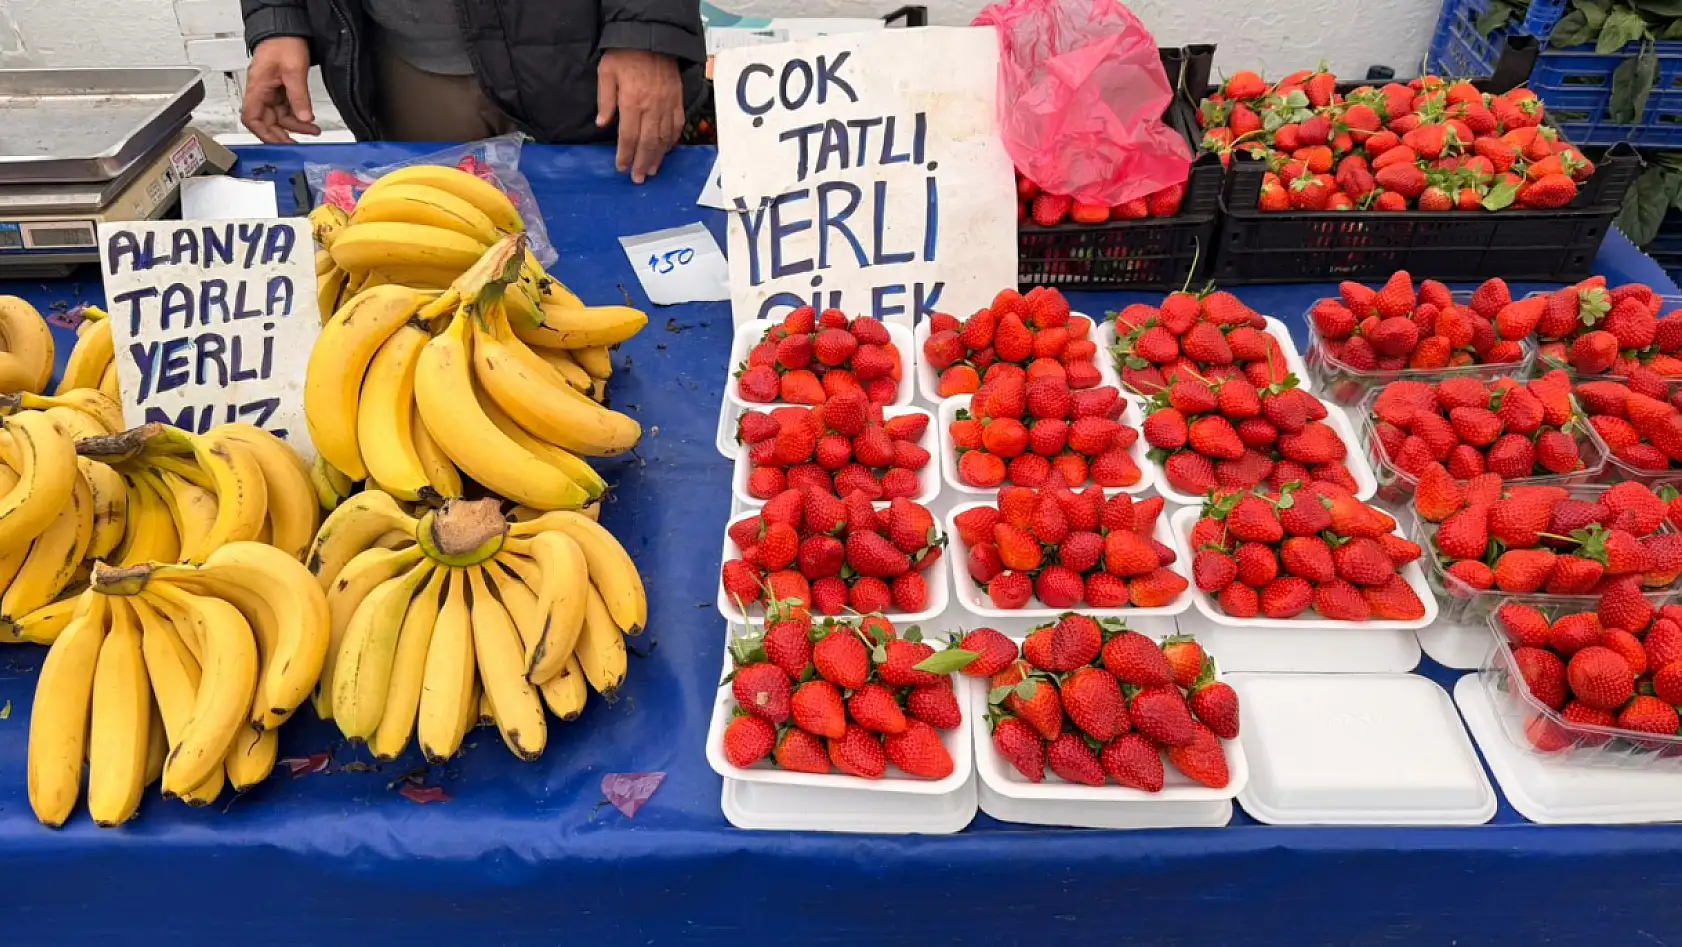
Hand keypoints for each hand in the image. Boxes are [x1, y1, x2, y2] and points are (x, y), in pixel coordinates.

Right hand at [241, 37, 319, 143]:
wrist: (287, 29)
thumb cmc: (283, 42)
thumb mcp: (293, 71)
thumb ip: (298, 97)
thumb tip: (303, 119)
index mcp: (257, 87)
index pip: (252, 118)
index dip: (262, 134)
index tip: (278, 143)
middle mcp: (261, 91)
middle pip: (267, 121)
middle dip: (283, 134)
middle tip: (298, 144)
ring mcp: (271, 91)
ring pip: (280, 117)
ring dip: (296, 126)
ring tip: (313, 130)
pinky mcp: (281, 89)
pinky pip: (287, 108)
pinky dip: (298, 116)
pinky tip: (310, 120)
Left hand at [596, 49, 683, 183]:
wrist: (652, 38)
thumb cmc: (625, 55)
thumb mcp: (606, 73)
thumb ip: (605, 100)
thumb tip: (603, 124)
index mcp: (632, 102)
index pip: (629, 137)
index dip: (625, 155)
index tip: (621, 168)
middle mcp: (651, 108)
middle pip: (648, 143)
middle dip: (643, 163)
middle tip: (639, 179)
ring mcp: (666, 106)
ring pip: (664, 139)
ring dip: (658, 157)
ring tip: (653, 170)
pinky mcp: (677, 101)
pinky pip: (676, 127)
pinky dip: (672, 142)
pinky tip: (667, 150)